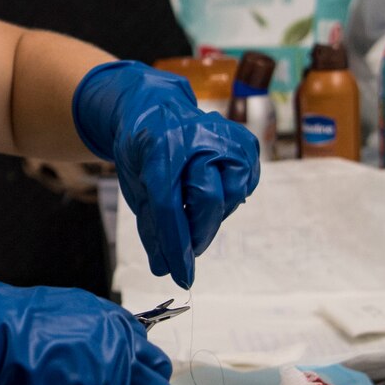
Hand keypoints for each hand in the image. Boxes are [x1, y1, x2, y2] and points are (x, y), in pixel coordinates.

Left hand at [71, 61, 259, 287]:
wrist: (156, 108)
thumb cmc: (145, 152)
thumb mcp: (137, 189)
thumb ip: (152, 229)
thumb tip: (166, 270)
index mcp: (159, 149)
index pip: (169, 205)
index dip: (176, 245)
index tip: (182, 275)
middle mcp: (198, 138)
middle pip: (207, 200)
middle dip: (197, 233)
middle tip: (187, 248)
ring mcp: (226, 138)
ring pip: (230, 196)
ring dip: (213, 215)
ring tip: (194, 207)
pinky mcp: (246, 143)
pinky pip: (245, 186)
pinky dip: (229, 197)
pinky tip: (210, 189)